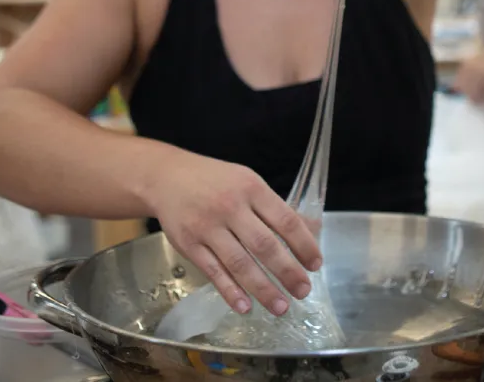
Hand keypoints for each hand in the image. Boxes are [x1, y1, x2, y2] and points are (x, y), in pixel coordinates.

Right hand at [146, 150, 321, 316]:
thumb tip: (311, 229)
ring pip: (240, 263)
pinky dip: (230, 291)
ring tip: (281, 307)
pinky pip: (213, 272)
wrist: (167, 176)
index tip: (315, 264)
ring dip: (263, 289)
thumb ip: (275, 208)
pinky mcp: (189, 244)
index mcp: (251, 188)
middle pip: (264, 245)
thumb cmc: (214, 180)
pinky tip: (245, 307)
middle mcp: (230, 207)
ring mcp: (207, 227)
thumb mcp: (247, 182)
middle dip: (288, 272)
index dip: (303, 244)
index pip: (285, 219)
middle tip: (303, 291)